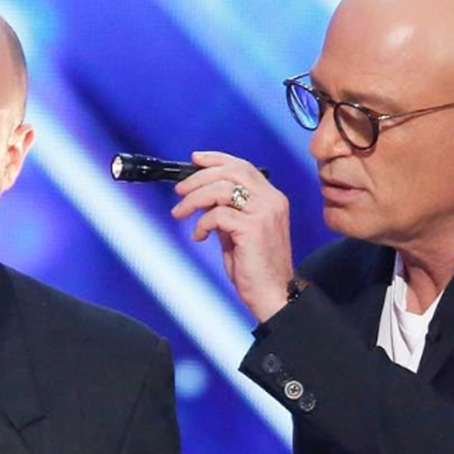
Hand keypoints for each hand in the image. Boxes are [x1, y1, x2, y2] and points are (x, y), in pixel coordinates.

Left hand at [171, 151, 293, 321]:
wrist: (274, 293)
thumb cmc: (257, 267)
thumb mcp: (239, 231)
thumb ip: (226, 211)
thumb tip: (202, 196)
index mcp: (271, 198)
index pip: (243, 166)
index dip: (217, 159)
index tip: (195, 159)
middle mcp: (271, 200)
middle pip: (230, 172)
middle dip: (199, 177)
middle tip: (180, 190)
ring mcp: (264, 212)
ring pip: (221, 189)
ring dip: (194, 199)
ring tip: (181, 212)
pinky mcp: (253, 228)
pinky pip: (218, 215)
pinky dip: (202, 223)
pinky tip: (199, 236)